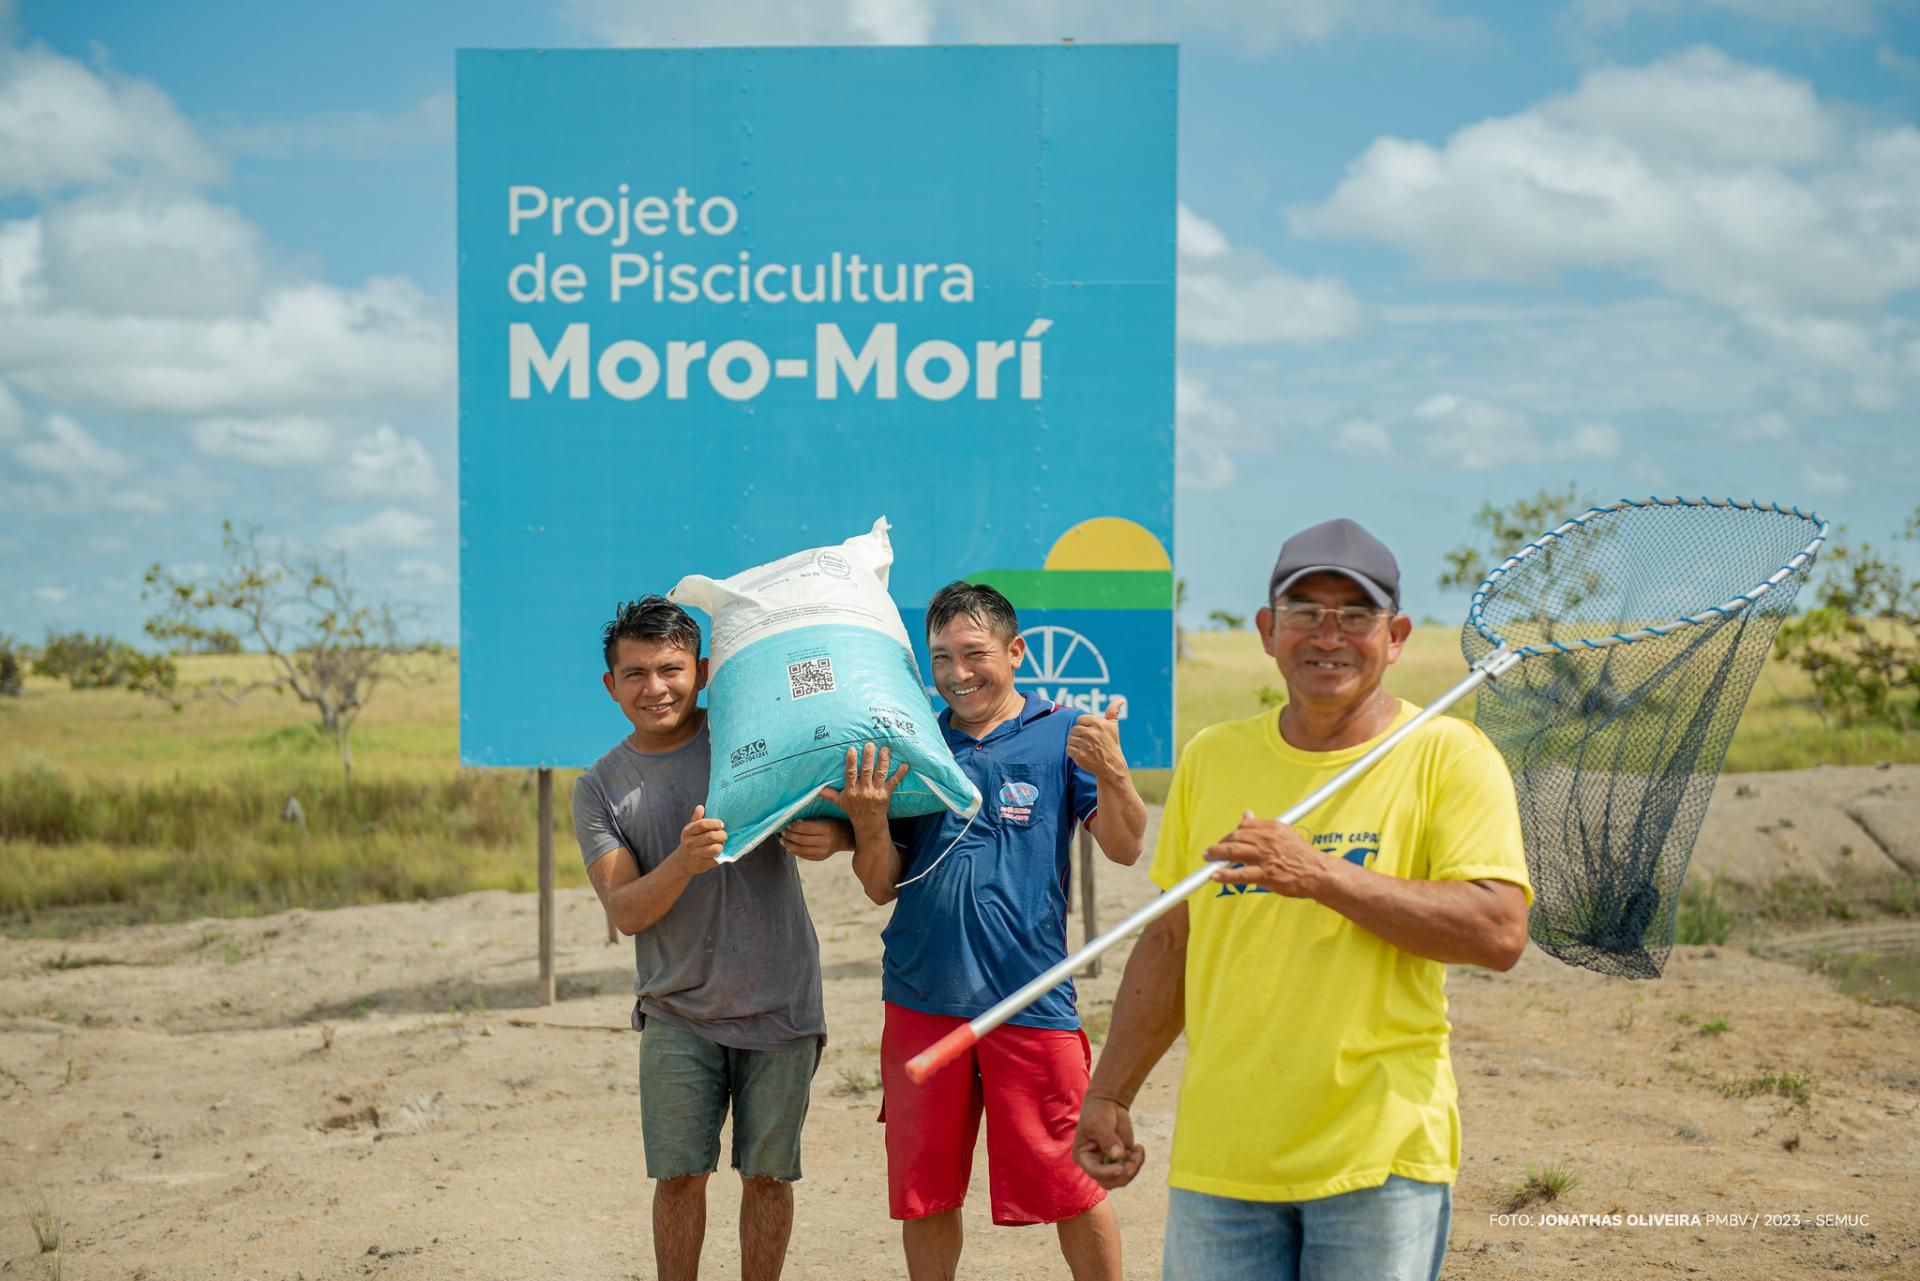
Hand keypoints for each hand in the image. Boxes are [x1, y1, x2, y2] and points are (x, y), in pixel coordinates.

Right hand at [672, 804, 725, 876]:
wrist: (682, 862)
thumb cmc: (691, 841)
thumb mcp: (691, 830)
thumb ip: (697, 819)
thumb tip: (700, 807)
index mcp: (688, 831)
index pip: (702, 824)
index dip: (715, 823)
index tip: (721, 824)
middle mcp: (690, 843)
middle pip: (711, 836)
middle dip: (722, 835)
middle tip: (724, 835)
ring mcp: (695, 855)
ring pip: (715, 848)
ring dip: (722, 845)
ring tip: (721, 844)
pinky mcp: (702, 865)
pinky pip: (717, 859)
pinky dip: (720, 855)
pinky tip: (719, 853)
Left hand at [780, 818, 852, 861]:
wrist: (846, 838)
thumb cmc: (832, 824)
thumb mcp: (823, 819)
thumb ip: (809, 821)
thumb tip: (793, 823)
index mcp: (827, 829)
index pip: (806, 829)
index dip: (794, 827)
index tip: (788, 824)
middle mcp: (825, 842)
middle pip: (802, 840)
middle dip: (789, 836)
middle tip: (782, 831)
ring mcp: (823, 852)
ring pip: (801, 850)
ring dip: (789, 845)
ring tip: (782, 840)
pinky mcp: (820, 858)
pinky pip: (804, 856)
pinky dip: (794, 851)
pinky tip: (789, 846)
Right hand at [817, 744, 906, 827]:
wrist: (868, 824)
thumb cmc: (854, 810)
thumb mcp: (840, 803)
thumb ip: (831, 794)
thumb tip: (818, 789)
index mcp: (852, 791)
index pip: (851, 774)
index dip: (851, 762)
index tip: (852, 749)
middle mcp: (864, 791)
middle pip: (866, 771)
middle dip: (868, 757)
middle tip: (870, 744)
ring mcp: (876, 792)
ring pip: (880, 774)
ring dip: (883, 761)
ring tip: (885, 749)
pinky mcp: (886, 794)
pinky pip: (894, 783)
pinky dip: (900, 774)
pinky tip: (905, 765)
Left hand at [1066, 700, 1127, 780]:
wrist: (1111, 766)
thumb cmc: (1112, 745)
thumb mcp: (1114, 727)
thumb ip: (1113, 712)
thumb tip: (1120, 699)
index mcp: (1099, 724)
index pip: (1080, 719)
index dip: (1084, 726)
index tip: (1090, 732)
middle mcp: (1092, 733)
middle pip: (1074, 729)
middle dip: (1079, 735)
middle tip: (1087, 741)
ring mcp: (1085, 745)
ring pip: (1070, 738)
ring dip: (1075, 743)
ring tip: (1084, 747)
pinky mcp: (1080, 755)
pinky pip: (1068, 748)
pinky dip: (1072, 751)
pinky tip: (1081, 753)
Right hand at [1073, 1094, 1144, 1189]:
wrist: (1108, 1103)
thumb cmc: (1098, 1112)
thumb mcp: (1098, 1123)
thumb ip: (1107, 1139)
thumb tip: (1118, 1155)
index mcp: (1084, 1157)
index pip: (1095, 1172)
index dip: (1108, 1173)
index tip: (1120, 1167)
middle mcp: (1096, 1163)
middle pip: (1109, 1182)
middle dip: (1123, 1175)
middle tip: (1132, 1163)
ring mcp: (1110, 1161)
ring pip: (1122, 1178)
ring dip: (1133, 1168)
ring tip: (1137, 1151)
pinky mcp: (1123, 1157)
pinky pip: (1132, 1168)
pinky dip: (1138, 1161)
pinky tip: (1139, 1147)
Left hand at [1204, 810, 1329, 898]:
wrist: (1318, 872)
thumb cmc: (1301, 854)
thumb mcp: (1284, 833)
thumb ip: (1263, 825)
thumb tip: (1246, 814)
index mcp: (1272, 827)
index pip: (1244, 826)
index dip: (1231, 833)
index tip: (1226, 840)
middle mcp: (1267, 839)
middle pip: (1235, 837)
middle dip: (1220, 844)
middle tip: (1211, 851)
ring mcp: (1265, 857)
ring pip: (1233, 852)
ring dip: (1216, 854)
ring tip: (1207, 858)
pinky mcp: (1266, 874)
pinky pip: (1241, 874)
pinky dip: (1225, 875)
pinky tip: (1215, 875)